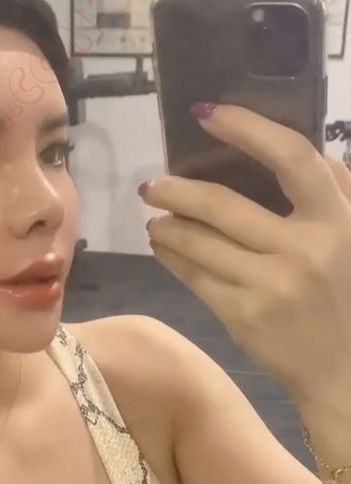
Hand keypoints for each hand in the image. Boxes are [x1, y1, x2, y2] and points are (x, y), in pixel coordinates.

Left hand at [139, 104, 350, 402]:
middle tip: (152, 185)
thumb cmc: (346, 295)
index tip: (207, 114)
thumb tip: (291, 151)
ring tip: (155, 220)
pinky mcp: (244, 317)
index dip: (248, 128)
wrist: (343, 369)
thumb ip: (335, 190)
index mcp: (335, 220)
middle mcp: (304, 250)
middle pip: (223, 206)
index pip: (291, 158)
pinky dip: (173, 258)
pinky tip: (164, 248)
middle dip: (177, 191)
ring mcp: (270, 286)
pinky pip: (196, 278)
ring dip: (167, 227)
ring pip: (200, 244)